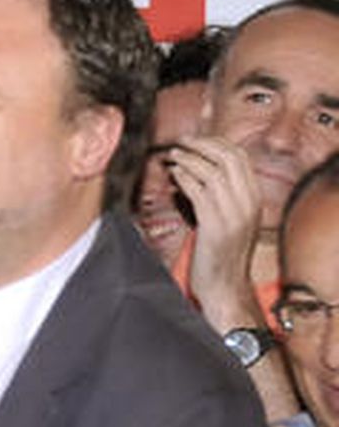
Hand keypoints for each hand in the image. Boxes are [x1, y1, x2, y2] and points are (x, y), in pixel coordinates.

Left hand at [168, 135, 261, 324]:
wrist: (224, 287)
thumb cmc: (218, 253)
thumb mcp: (224, 219)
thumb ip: (214, 196)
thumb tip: (189, 172)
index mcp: (254, 199)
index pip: (240, 158)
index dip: (216, 143)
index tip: (194, 140)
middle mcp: (249, 203)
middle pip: (230, 158)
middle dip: (203, 144)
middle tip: (180, 141)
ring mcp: (234, 214)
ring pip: (214, 172)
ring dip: (190, 159)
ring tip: (173, 156)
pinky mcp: (216, 226)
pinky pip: (201, 192)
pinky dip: (186, 178)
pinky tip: (174, 176)